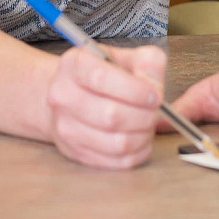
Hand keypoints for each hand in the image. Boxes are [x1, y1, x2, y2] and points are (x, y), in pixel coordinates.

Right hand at [43, 42, 167, 168]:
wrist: (71, 96)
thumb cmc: (104, 75)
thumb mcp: (126, 57)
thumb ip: (148, 63)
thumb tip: (155, 89)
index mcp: (74, 64)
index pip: (101, 78)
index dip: (135, 90)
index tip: (155, 96)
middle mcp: (63, 95)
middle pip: (110, 115)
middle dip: (144, 116)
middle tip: (155, 111)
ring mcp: (65, 126)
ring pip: (117, 143)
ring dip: (143, 136)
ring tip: (148, 125)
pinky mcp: (75, 151)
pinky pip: (117, 161)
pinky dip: (138, 152)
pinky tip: (141, 139)